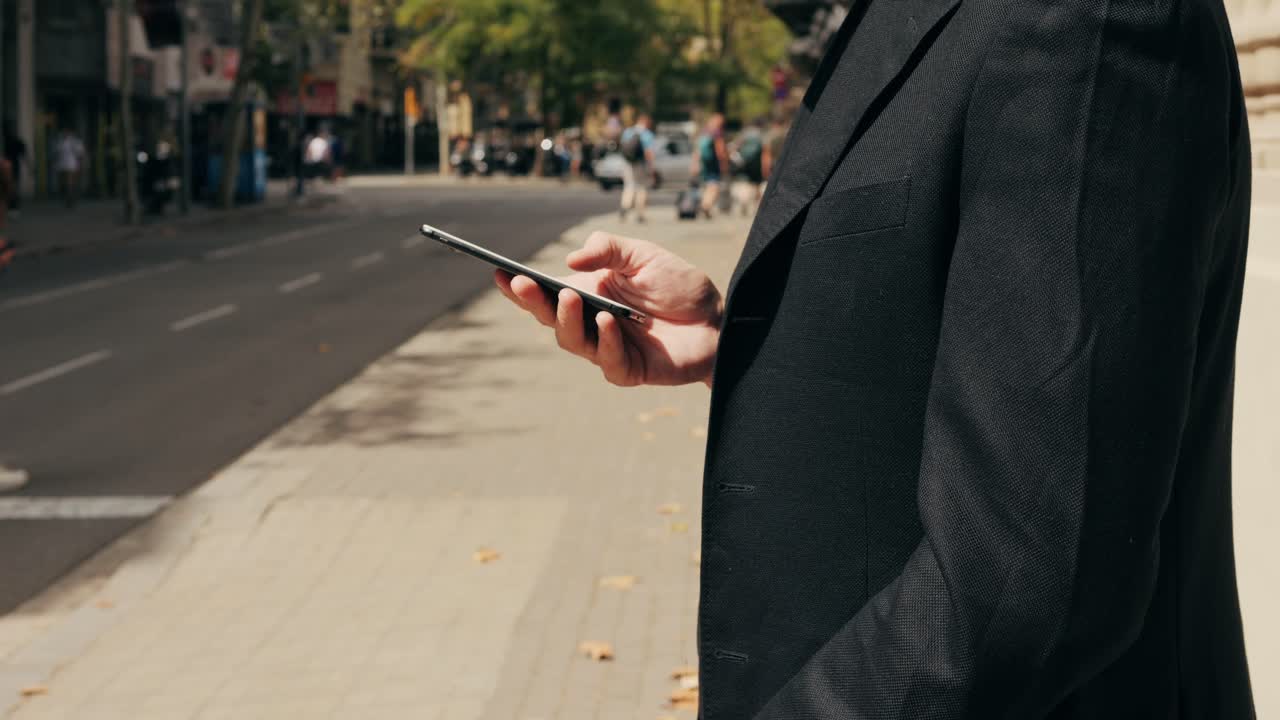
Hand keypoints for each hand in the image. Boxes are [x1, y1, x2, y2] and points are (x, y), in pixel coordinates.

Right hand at [495, 231, 722, 386]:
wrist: (719, 320)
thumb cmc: (679, 286)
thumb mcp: (643, 255)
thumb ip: (609, 251)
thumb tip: (571, 261)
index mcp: (588, 293)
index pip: (545, 292)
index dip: (519, 286)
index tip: (498, 272)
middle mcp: (591, 322)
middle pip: (549, 318)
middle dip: (532, 301)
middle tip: (523, 284)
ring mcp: (607, 348)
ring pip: (572, 341)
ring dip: (567, 320)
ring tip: (570, 297)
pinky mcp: (629, 370)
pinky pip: (608, 361)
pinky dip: (605, 340)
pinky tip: (608, 321)